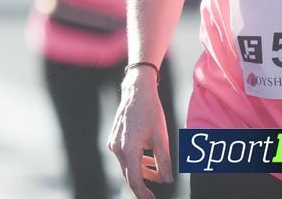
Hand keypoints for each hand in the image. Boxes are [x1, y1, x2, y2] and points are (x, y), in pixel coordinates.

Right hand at [108, 69, 172, 198]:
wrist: (136, 92)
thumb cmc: (150, 112)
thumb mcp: (162, 138)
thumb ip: (164, 162)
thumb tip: (167, 180)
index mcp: (128, 149)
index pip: (134, 180)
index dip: (143, 193)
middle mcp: (117, 148)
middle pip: (129, 174)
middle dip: (142, 185)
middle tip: (154, 194)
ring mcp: (113, 143)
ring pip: (127, 165)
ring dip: (141, 172)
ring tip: (157, 175)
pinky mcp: (114, 138)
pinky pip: (125, 156)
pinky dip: (136, 161)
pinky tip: (148, 160)